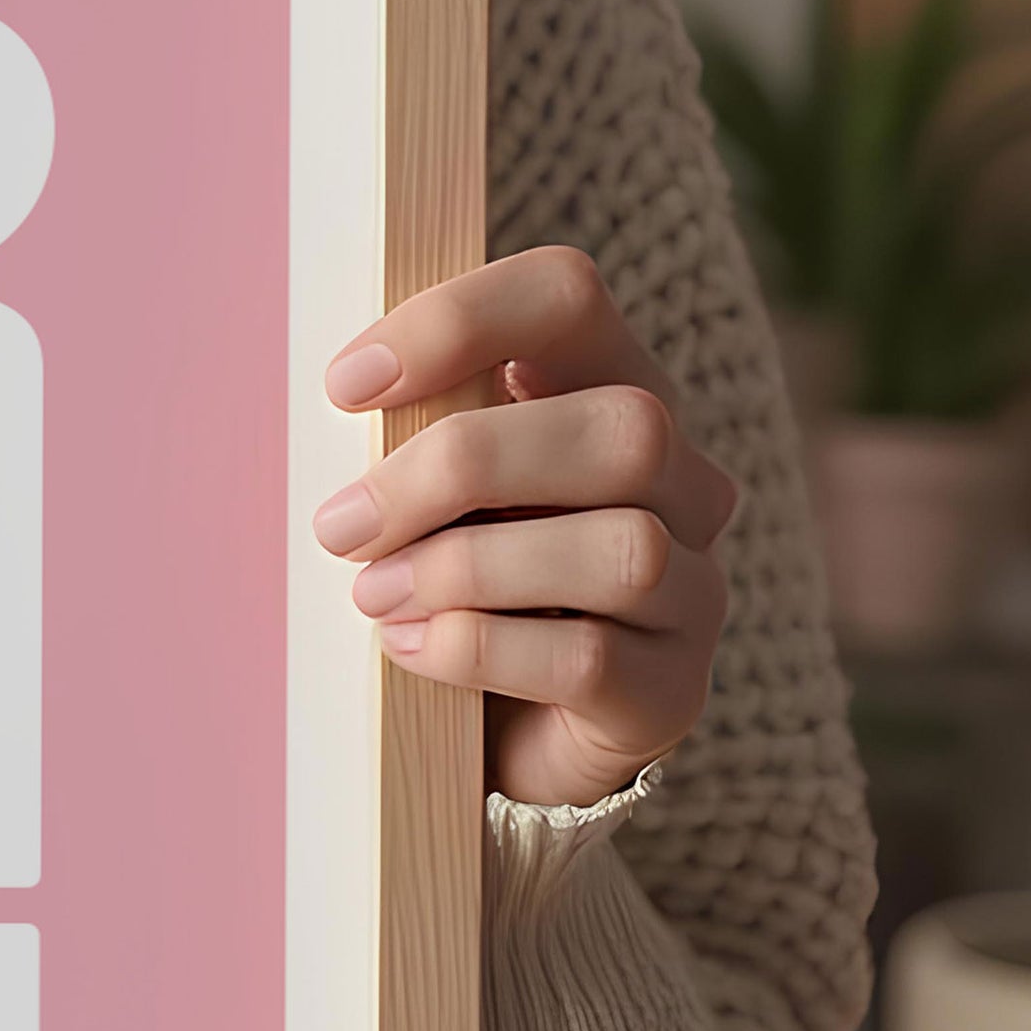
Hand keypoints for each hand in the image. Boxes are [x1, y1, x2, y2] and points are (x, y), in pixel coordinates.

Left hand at [308, 246, 737, 811]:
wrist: (490, 734)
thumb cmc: (446, 577)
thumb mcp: (424, 487)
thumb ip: (406, 427)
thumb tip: (338, 395)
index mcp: (609, 391)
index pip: (570, 296)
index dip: (461, 320)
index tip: (345, 385)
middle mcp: (681, 482)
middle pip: (624, 428)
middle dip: (462, 467)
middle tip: (343, 524)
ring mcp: (692, 590)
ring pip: (622, 549)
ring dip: (467, 568)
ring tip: (373, 595)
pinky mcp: (671, 692)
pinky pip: (592, 658)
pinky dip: (481, 648)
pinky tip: (411, 649)